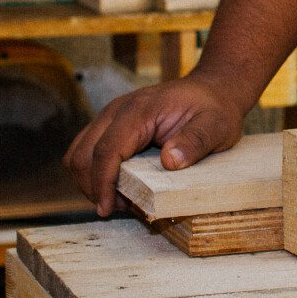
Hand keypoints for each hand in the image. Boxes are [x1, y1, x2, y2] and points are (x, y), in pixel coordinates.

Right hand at [64, 74, 242, 217]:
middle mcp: (118, 110)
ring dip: (89, 181)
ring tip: (116, 200)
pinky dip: (93, 172)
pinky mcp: (111, 124)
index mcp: (140, 110)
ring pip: (79, 153)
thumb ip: (195, 141)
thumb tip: (169, 161)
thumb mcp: (217, 126)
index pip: (107, 150)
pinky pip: (88, 150)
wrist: (211, 89)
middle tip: (118, 208)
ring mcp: (111, 116)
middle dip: (93, 186)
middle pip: (83, 153)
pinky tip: (115, 186)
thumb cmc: (215, 108)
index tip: (107, 208)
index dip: (102, 182)